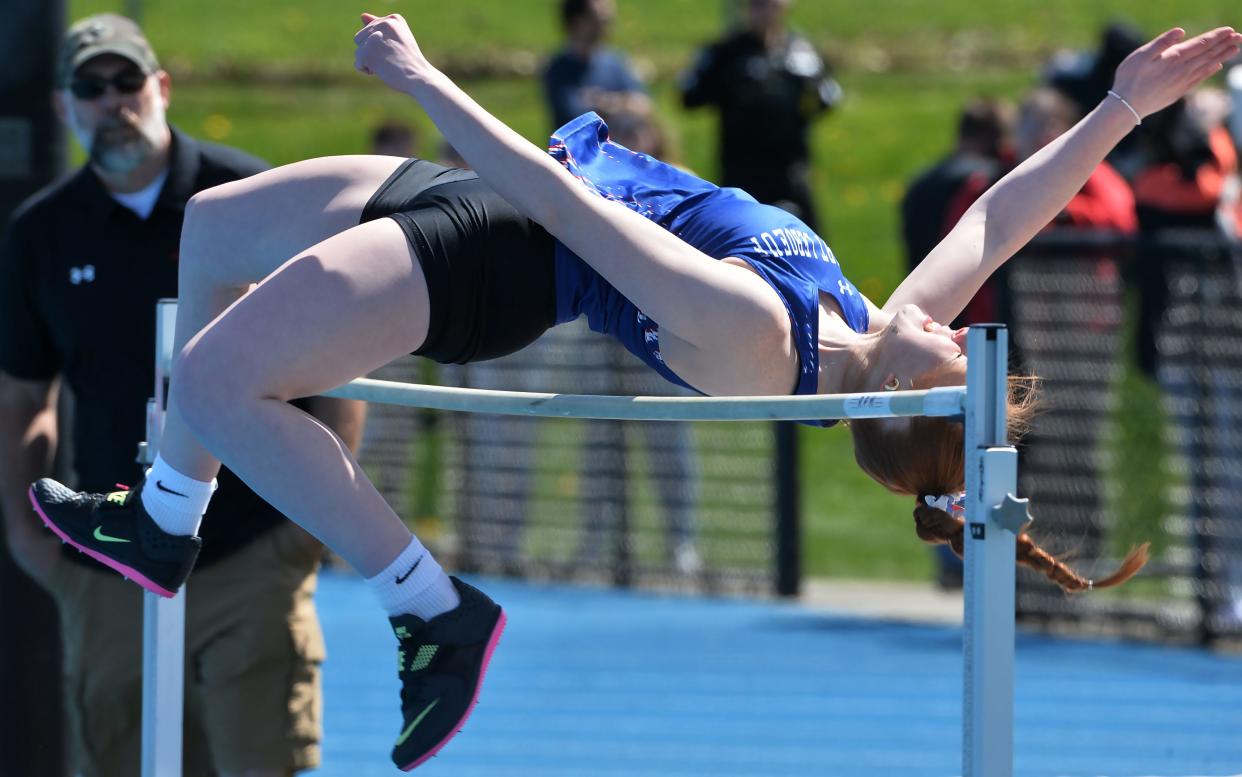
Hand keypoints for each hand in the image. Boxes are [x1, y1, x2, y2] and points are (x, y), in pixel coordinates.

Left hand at [354, 13, 429, 91]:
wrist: (418, 78)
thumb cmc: (409, 62)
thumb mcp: (397, 39)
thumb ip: (379, 27)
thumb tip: (363, 16)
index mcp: (393, 19)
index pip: (371, 30)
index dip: (380, 45)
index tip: (397, 50)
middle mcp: (383, 23)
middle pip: (361, 38)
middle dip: (371, 52)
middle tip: (392, 58)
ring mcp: (374, 37)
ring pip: (359, 50)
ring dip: (370, 61)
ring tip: (388, 64)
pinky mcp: (367, 51)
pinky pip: (357, 62)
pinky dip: (366, 70)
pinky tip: (382, 70)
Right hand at [1111, 26, 1241, 118]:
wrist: (1126, 107)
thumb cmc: (1129, 78)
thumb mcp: (1140, 55)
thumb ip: (1161, 43)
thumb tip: (1181, 31)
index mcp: (1174, 58)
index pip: (1201, 44)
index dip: (1216, 36)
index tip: (1230, 30)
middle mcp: (1182, 69)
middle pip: (1208, 54)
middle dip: (1225, 44)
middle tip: (1240, 37)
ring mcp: (1182, 82)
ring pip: (1207, 65)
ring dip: (1222, 55)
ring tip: (1235, 48)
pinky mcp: (1178, 92)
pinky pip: (1199, 78)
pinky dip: (1210, 70)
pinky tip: (1217, 66)